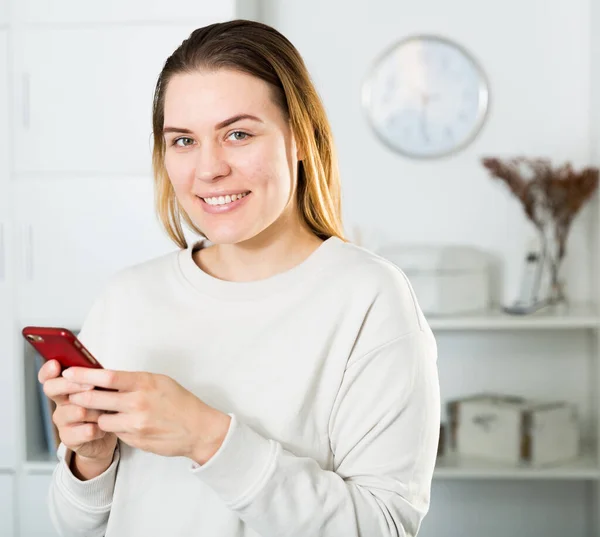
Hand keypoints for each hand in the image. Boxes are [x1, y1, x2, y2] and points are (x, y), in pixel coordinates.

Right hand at [38, 360, 117, 462]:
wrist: (109, 433)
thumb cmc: (105, 405)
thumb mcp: (102, 388)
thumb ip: (95, 378)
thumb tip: (95, 368)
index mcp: (65, 387)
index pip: (48, 376)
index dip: (48, 370)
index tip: (56, 365)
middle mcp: (60, 403)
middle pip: (52, 389)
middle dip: (72, 385)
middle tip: (91, 386)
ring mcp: (62, 421)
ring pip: (77, 410)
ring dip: (97, 411)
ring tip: (107, 411)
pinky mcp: (68, 438)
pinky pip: (86, 431)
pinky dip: (100, 428)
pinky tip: (104, 428)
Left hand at [63, 367, 231, 464]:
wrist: (198, 429)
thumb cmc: (180, 403)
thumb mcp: (160, 382)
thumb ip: (134, 380)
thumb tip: (107, 378)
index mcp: (144, 382)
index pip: (107, 375)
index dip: (84, 374)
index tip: (69, 373)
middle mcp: (138, 402)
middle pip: (95, 397)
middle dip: (79, 395)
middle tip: (72, 393)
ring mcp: (135, 422)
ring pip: (100, 419)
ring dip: (97, 415)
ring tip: (103, 411)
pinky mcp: (135, 439)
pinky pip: (114, 432)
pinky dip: (113, 427)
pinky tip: (121, 423)